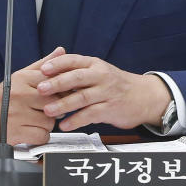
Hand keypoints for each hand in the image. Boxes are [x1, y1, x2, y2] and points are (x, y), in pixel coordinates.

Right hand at [0, 47, 65, 145]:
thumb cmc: (0, 98)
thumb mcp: (19, 77)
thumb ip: (42, 65)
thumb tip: (61, 51)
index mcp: (22, 78)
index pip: (54, 82)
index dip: (61, 90)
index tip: (59, 95)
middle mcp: (20, 94)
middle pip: (54, 102)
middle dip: (54, 108)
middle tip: (46, 109)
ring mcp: (18, 114)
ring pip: (50, 121)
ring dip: (46, 124)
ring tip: (35, 120)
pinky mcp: (16, 132)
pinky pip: (42, 136)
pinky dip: (40, 136)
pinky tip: (31, 130)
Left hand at [37, 54, 171, 131]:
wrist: (144, 96)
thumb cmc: (116, 84)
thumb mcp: (99, 71)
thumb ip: (77, 70)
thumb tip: (50, 68)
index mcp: (95, 65)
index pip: (73, 60)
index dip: (57, 64)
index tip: (42, 69)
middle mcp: (101, 76)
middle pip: (76, 77)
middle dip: (57, 83)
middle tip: (41, 89)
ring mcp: (107, 92)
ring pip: (82, 97)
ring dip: (63, 104)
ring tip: (48, 111)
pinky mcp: (111, 109)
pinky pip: (91, 114)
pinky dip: (76, 120)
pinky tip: (65, 125)